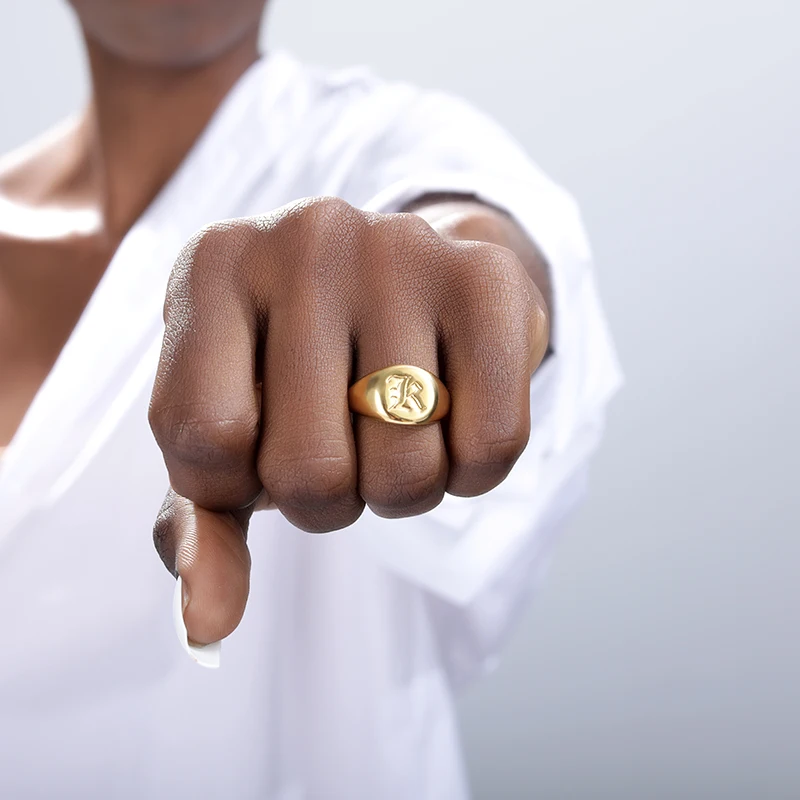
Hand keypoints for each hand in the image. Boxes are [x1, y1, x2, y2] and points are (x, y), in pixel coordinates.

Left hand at [150, 196, 549, 644]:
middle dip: (327, 500)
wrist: (404, 284)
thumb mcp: (231, 433)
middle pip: (309, 473)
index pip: (204, 442)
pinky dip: (471, 473)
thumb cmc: (298, 372)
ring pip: (405, 472)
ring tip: (394, 431)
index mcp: (213, 270)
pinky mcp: (487, 279)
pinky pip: (492, 448)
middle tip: (341, 446)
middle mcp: (303, 239)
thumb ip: (202, 526)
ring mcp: (401, 250)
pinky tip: (454, 422)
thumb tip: (206, 627)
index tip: (260, 445)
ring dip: (399, 491)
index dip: (238, 483)